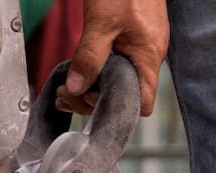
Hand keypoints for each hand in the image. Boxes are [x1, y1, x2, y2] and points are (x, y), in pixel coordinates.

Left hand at [55, 0, 168, 116]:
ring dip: (92, 85)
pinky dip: (97, 69)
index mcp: (148, 56)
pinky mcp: (131, 37)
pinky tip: (78, 67)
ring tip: (67, 85)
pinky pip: (116, 63)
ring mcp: (140, 46)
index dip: (116, 108)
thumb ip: (90, 57)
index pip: (142, 103)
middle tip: (67, 94)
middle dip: (95, 99)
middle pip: (125, 95)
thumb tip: (77, 88)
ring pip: (118, 79)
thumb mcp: (101, 21)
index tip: (88, 98)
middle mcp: (148, 55)